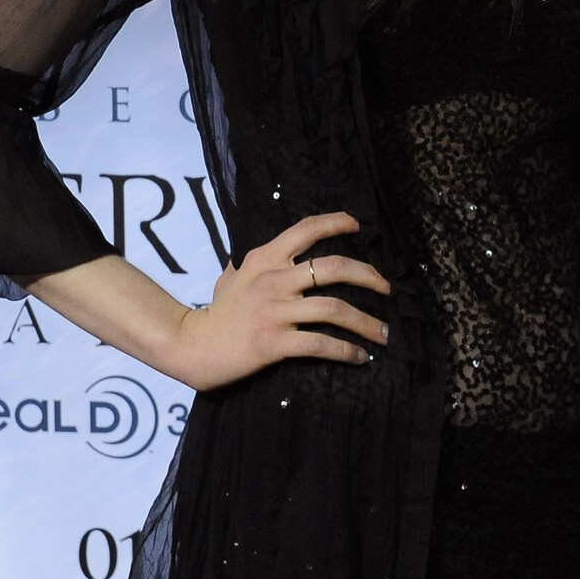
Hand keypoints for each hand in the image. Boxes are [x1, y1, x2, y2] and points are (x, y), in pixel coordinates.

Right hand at [174, 211, 390, 391]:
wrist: (192, 345)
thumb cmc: (217, 313)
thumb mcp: (233, 276)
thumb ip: (254, 264)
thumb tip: (270, 256)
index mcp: (264, 259)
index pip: (306, 229)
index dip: (336, 222)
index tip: (358, 225)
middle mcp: (272, 279)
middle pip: (334, 267)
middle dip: (369, 276)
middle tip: (387, 288)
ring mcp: (273, 310)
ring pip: (334, 308)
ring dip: (366, 322)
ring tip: (383, 333)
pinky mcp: (273, 342)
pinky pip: (320, 344)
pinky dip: (346, 351)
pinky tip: (359, 357)